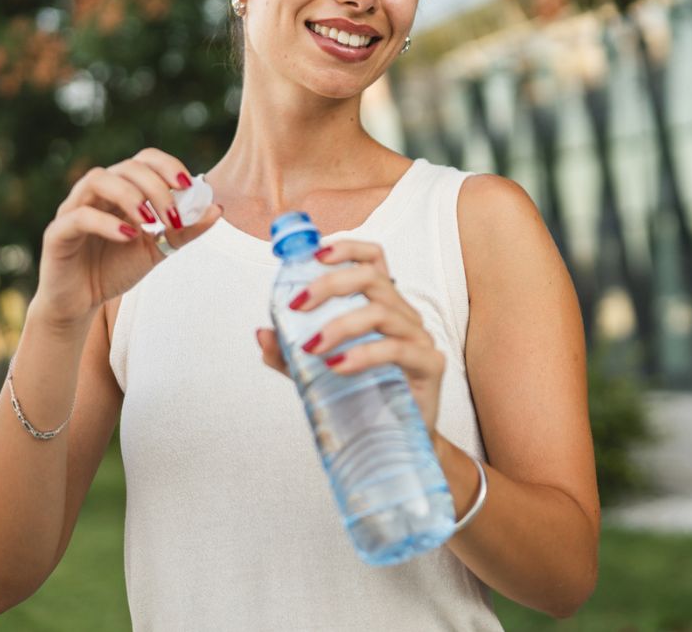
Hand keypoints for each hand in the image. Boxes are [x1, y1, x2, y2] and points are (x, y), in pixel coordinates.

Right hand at [34, 148, 222, 337]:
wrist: (80, 304)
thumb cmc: (115, 269)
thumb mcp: (157, 250)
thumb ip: (184, 231)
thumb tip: (217, 209)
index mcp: (121, 190)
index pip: (144, 160)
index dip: (167, 166)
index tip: (189, 186)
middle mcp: (96, 193)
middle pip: (126, 167)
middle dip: (156, 187)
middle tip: (173, 215)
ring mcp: (73, 209)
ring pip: (98, 179)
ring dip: (130, 195)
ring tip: (151, 221)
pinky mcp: (57, 233)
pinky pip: (79, 216)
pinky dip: (106, 222)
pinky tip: (129, 236)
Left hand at [255, 240, 445, 432]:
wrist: (395, 441)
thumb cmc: (362, 396)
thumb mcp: (315, 373)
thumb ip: (288, 354)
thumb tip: (262, 333)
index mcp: (382, 305)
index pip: (373, 259)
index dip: (347, 248)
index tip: (316, 256)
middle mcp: (403, 315)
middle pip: (372, 278)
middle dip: (331, 284)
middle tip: (297, 305)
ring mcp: (419, 338)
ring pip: (382, 311)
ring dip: (341, 324)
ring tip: (313, 347)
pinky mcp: (429, 365)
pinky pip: (397, 349)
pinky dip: (364, 354)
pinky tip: (338, 366)